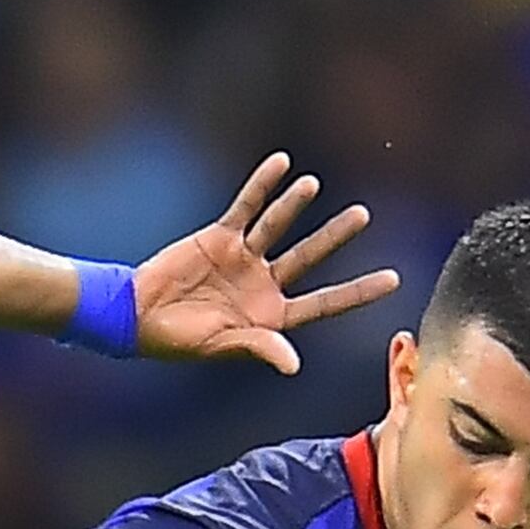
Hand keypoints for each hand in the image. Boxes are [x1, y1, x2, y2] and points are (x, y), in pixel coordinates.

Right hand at [131, 155, 395, 373]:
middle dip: (335, 236)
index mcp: (271, 317)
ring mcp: (243, 259)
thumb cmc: (177, 341)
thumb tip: (293, 364)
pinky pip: (246, 207)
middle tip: (363, 215)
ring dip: (295, 204)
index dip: (358, 291)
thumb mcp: (220, 346)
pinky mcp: (219, 238)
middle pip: (309, 256)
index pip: (324, 303)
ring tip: (315, 184)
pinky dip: (262, 186)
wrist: (136, 315)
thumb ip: (258, 346)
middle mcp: (263, 285)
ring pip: (278, 226)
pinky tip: (281, 164)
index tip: (393, 278)